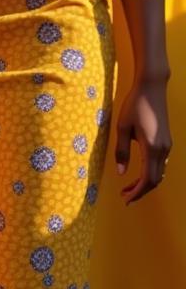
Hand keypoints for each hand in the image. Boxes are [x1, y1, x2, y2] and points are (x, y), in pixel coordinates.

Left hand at [114, 77, 171, 203]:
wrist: (152, 89)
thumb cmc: (134, 106)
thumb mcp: (122, 127)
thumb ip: (121, 151)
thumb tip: (121, 173)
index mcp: (152, 148)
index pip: (148, 179)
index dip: (137, 193)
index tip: (125, 200)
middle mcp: (163, 150)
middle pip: (155, 179)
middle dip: (140, 190)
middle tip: (124, 195)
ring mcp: (167, 146)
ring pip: (159, 172)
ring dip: (145, 182)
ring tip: (128, 185)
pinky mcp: (166, 141)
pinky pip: (160, 164)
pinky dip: (150, 172)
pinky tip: (138, 171)